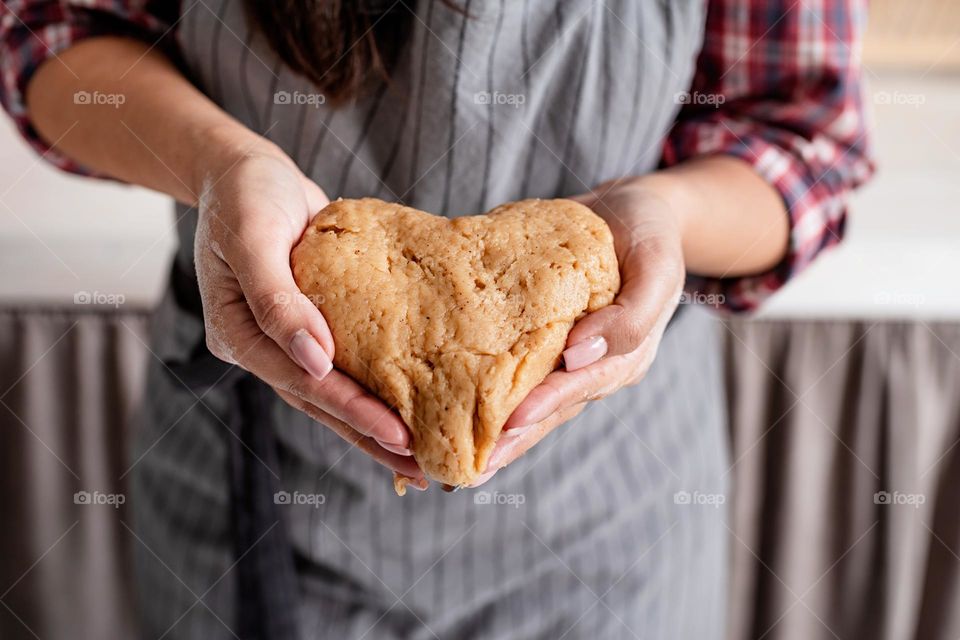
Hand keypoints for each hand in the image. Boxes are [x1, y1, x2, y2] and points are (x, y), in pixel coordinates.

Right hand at [194, 146, 425, 485]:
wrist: (246, 170)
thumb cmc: (245, 194)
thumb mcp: (253, 238)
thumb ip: (278, 299)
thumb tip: (315, 358)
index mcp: (239, 335)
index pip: (304, 384)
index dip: (353, 411)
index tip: (399, 437)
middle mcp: (263, 347)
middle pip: (320, 403)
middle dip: (370, 436)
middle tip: (421, 468)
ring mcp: (287, 339)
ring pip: (334, 392)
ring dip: (373, 424)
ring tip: (418, 456)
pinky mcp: (313, 322)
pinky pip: (345, 362)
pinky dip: (373, 385)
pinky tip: (406, 404)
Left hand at [472, 178, 685, 485]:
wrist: (630, 210)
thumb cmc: (651, 239)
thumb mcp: (657, 269)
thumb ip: (631, 317)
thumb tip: (580, 355)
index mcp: (619, 358)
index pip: (577, 388)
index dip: (544, 406)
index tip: (509, 424)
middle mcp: (586, 365)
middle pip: (545, 409)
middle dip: (508, 440)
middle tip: (469, 468)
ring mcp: (560, 353)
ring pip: (522, 396)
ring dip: (489, 426)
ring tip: (451, 456)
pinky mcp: (534, 334)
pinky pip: (508, 363)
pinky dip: (481, 384)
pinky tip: (446, 401)